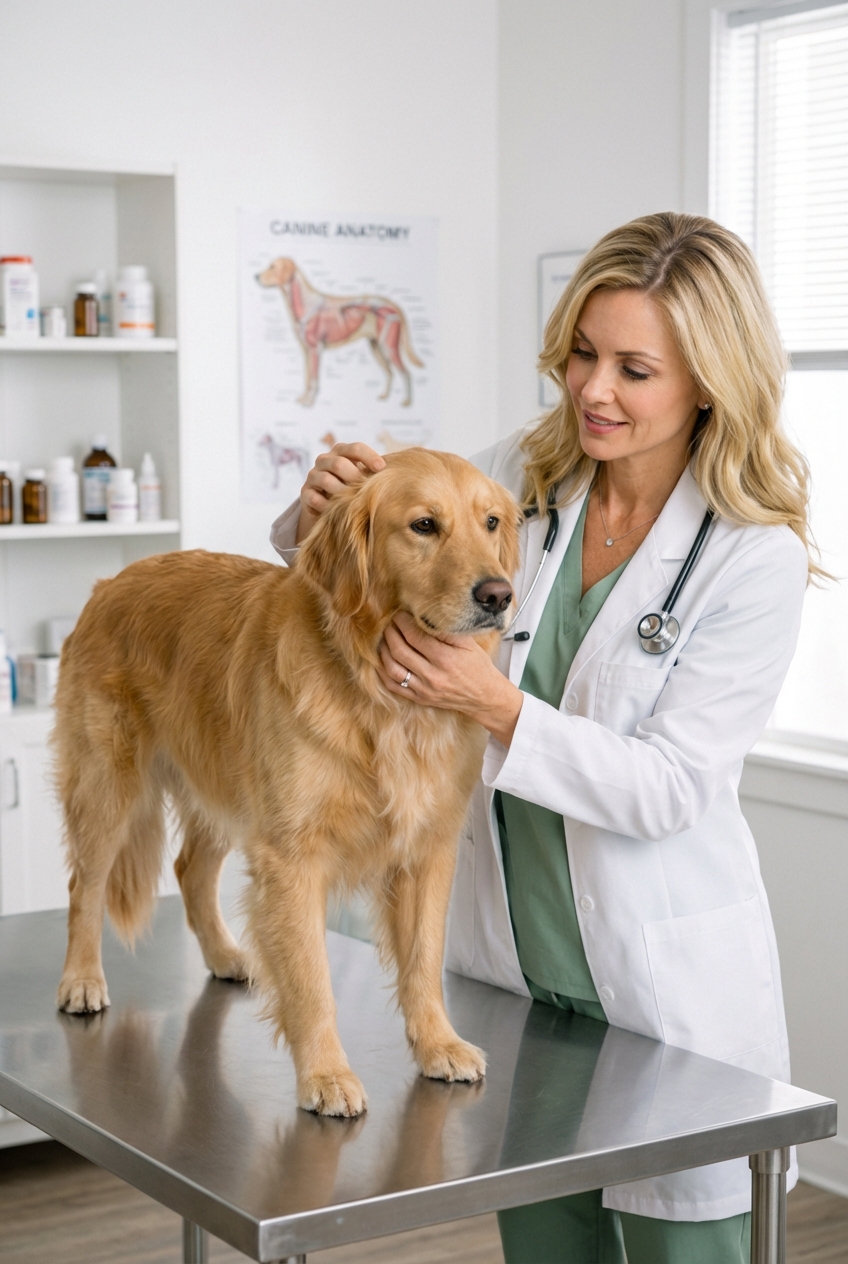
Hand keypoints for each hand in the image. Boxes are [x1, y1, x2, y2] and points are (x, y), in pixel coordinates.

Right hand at [296, 443, 385, 543]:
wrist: (325, 505)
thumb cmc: (350, 488)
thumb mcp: (360, 477)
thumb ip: (371, 473)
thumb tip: (395, 474)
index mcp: (341, 452)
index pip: (355, 448)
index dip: (369, 457)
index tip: (382, 468)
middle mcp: (325, 460)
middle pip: (339, 464)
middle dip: (354, 477)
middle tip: (365, 489)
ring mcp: (313, 476)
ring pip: (325, 479)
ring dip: (340, 492)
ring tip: (352, 502)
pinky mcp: (305, 493)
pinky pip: (314, 497)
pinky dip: (326, 505)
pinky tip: (335, 510)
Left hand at [377, 612, 523, 747]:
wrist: (484, 696)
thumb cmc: (477, 666)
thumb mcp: (468, 643)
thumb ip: (445, 630)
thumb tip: (423, 615)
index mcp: (445, 659)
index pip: (414, 636)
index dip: (402, 622)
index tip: (399, 613)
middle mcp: (432, 675)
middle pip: (400, 650)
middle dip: (390, 632)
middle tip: (389, 622)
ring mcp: (424, 689)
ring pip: (392, 668)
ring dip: (383, 650)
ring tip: (385, 638)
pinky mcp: (419, 699)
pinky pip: (393, 686)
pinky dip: (383, 671)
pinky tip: (383, 659)